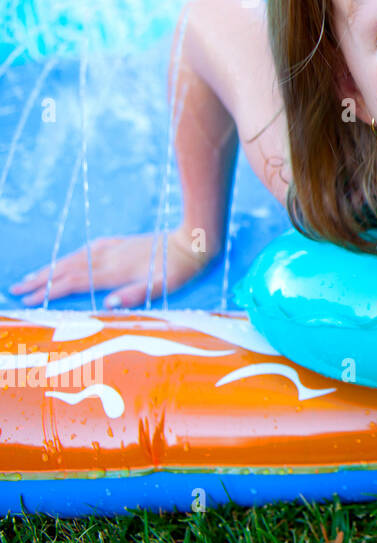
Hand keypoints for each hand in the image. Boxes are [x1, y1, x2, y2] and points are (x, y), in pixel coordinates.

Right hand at [7, 229, 212, 308]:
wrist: (193, 241)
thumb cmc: (180, 269)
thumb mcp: (164, 286)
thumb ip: (137, 294)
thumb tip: (110, 302)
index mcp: (115, 271)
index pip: (74, 282)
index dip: (50, 291)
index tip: (28, 299)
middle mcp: (109, 258)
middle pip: (67, 269)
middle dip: (41, 279)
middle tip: (16, 288)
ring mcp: (114, 248)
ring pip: (74, 258)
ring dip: (52, 267)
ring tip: (32, 276)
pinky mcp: (121, 242)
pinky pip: (87, 249)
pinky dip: (71, 256)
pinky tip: (66, 259)